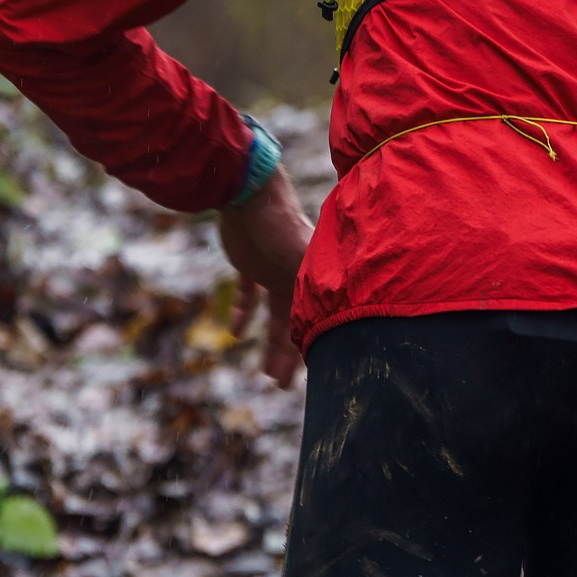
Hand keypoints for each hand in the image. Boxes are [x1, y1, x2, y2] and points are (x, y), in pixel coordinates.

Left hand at [218, 164, 312, 386]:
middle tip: (281, 386)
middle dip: (288, 357)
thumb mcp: (302, 257)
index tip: (312, 374)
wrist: (246, 190)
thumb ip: (320, 283)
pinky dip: (243, 313)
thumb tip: (341, 312)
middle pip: (293, 325)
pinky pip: (246, 294)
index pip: (314, 321)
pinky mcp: (248, 263)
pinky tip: (235, 334)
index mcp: (309, 281)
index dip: (311, 348)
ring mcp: (272, 270)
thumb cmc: (278, 222)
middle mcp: (294, 278)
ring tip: (265, 373)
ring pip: (273, 316)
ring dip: (269, 344)